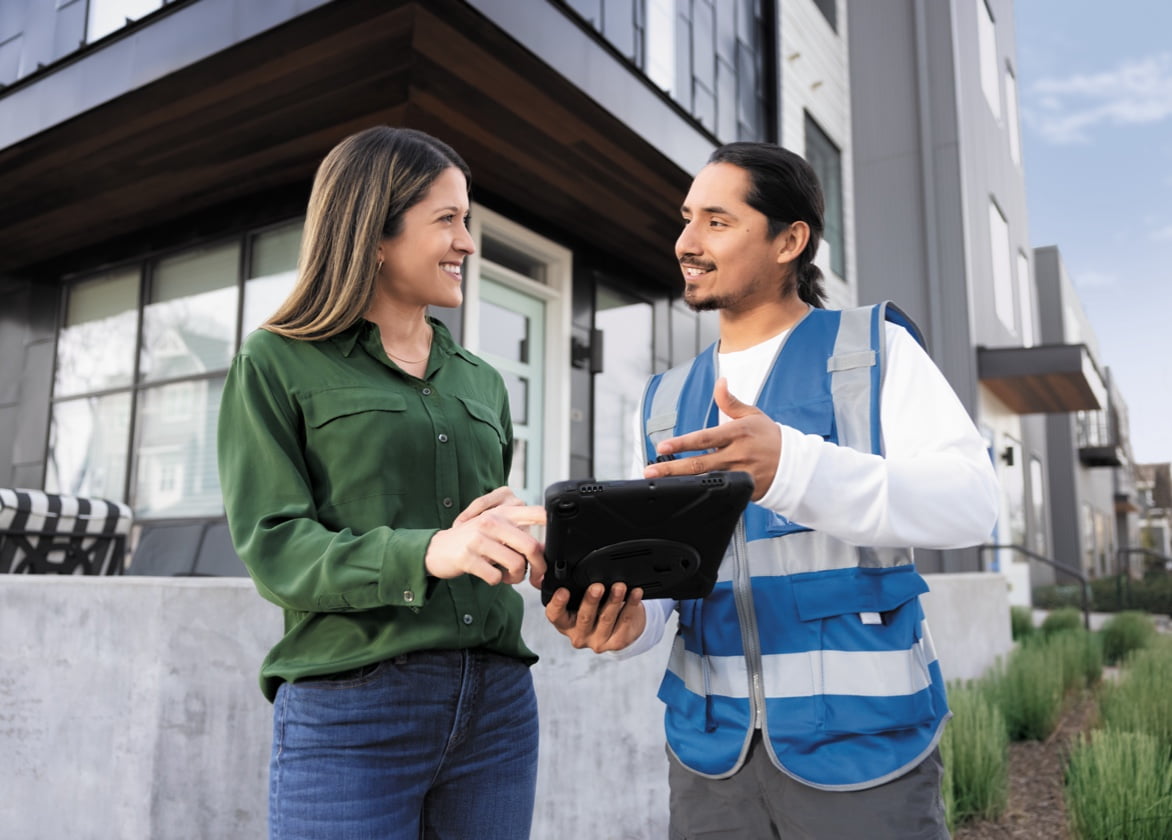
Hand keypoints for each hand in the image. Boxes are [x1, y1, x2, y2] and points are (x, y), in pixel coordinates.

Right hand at [426, 488, 546, 586]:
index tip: (557, 545)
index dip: (554, 527)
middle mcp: (492, 521)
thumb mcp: (497, 528)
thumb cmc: (473, 540)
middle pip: (532, 547)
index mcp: (504, 512)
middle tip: (534, 576)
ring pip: (516, 564)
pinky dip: (497, 581)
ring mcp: (478, 538)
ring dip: (516, 577)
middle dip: (538, 567)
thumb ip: (520, 532)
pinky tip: (492, 576)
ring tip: (508, 575)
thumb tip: (546, 549)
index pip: (538, 513)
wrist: (436, 549)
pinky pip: (495, 577)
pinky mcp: (467, 557)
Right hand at [545, 582, 645, 652]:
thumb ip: (571, 586)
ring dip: (613, 601)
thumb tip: (561, 562)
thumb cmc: (596, 609)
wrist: (620, 628)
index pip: (555, 615)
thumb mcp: (580, 598)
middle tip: (597, 587)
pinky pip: (625, 622)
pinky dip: (630, 605)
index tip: (563, 591)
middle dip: (591, 600)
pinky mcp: (616, 642)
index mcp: (565, 623)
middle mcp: (579, 635)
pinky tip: (634, 593)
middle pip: (584, 617)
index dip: (557, 604)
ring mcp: (598, 641)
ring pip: (606, 619)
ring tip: (619, 587)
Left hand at [642, 378, 773, 499]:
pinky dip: (701, 493)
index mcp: (738, 433)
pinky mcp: (743, 490)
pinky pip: (719, 492)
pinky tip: (682, 495)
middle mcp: (737, 454)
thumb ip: (731, 402)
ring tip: (659, 483)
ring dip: (681, 482)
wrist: (794, 464)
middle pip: (700, 463)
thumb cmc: (770, 437)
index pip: (705, 438)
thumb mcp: (752, 414)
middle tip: (650, 470)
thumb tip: (720, 382)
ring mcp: (740, 474)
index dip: (682, 443)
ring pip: (706, 480)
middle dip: (673, 468)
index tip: (662, 446)